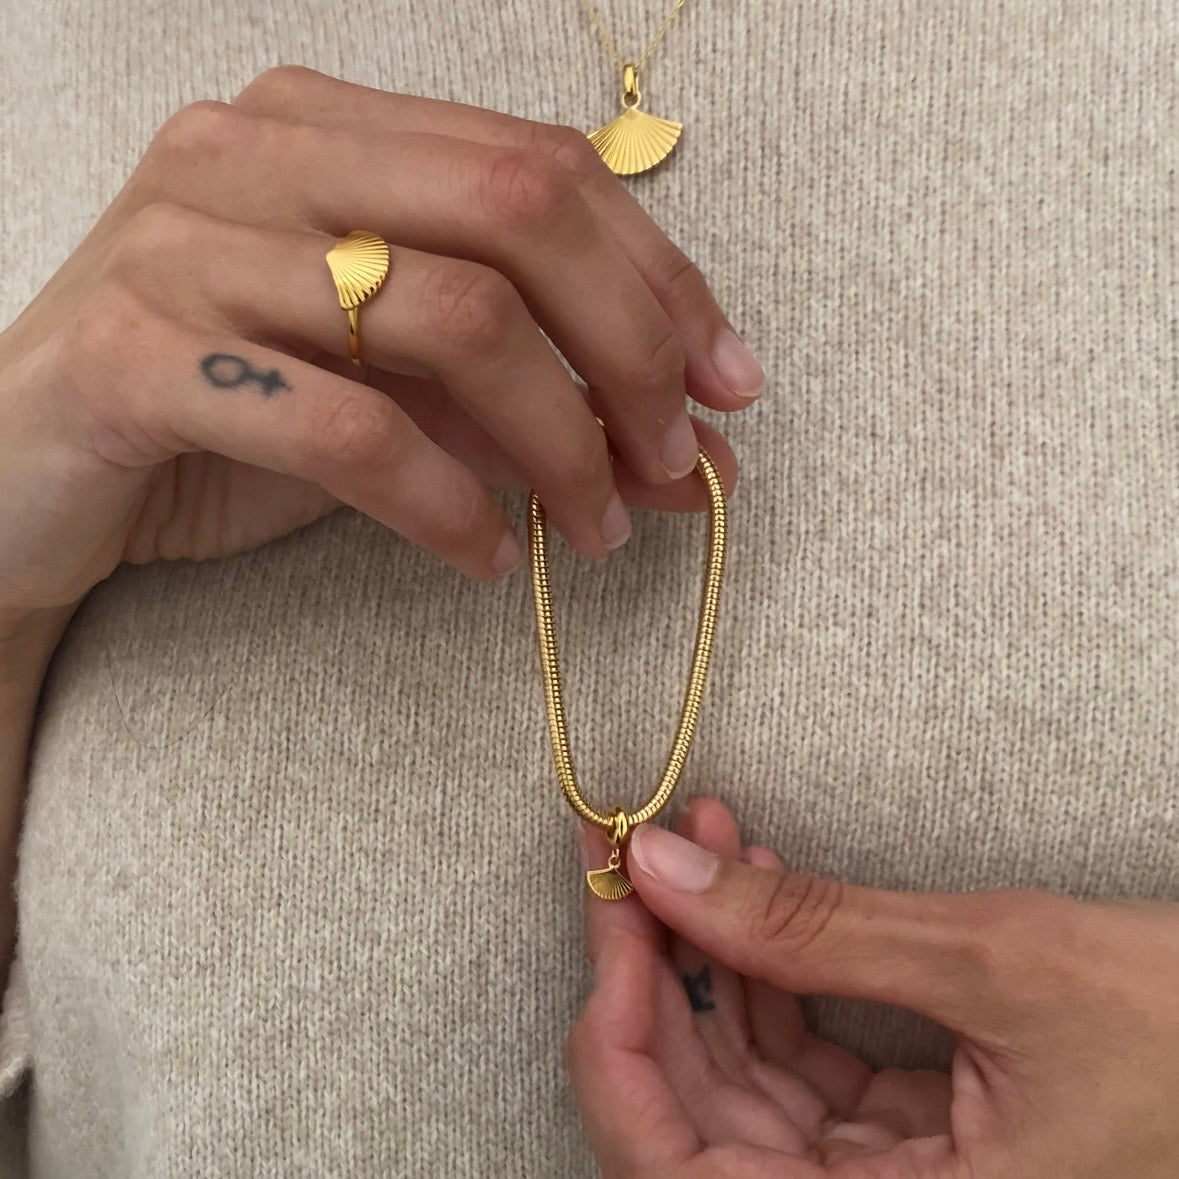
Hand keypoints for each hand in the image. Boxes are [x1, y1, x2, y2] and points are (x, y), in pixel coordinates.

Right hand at [0, 66, 755, 620]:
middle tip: (674, 463)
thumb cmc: (230, 417)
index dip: (659, 278)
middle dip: (629, 350)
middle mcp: (254, 154)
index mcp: (328, 128)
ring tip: (594, 531)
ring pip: (450, 321)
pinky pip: (350, 428)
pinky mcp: (140, 358)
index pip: (544, 168)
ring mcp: (186, 244)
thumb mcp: (398, 390)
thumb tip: (690, 450)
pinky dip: (448, 504)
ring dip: (558, 445)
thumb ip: (532, 395)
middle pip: (517, 214)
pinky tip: (487, 557)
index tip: (727, 387)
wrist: (27, 479)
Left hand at [570, 798, 1178, 1177]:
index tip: (616, 913)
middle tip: (642, 851)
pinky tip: (756, 881)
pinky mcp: (906, 1136)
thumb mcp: (994, 962)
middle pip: (695, 1112)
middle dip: (657, 966)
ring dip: (711, 949)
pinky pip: (799, 1059)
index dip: (621, 1043)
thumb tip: (665, 868)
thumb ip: (812, 928)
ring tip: (704, 838)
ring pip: (741, 1078)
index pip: (677, 1175)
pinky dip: (771, 964)